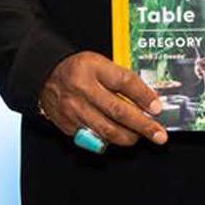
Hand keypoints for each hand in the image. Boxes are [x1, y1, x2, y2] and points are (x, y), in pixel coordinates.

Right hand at [39, 52, 166, 146]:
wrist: (46, 76)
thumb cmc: (79, 70)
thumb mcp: (101, 64)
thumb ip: (122, 79)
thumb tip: (148, 100)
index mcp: (94, 68)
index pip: (125, 82)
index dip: (145, 96)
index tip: (157, 109)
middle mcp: (83, 89)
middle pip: (118, 111)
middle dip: (143, 126)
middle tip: (159, 134)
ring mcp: (74, 110)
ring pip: (107, 130)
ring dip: (129, 137)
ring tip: (141, 137)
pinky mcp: (68, 125)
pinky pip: (94, 138)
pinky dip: (110, 140)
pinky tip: (120, 137)